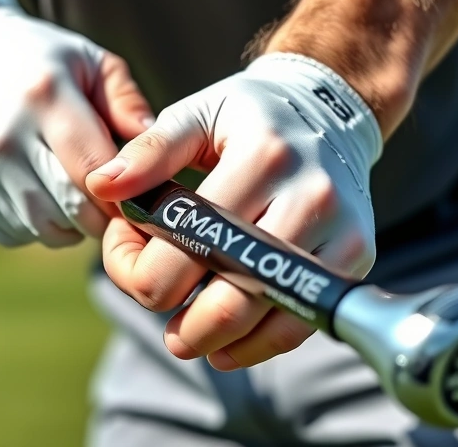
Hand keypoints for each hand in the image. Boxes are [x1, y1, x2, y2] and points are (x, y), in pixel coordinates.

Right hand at [0, 7, 153, 247]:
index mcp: (44, 95)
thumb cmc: (44, 65)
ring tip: (84, 197)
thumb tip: (154, 148)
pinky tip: (47, 197)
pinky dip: (42, 226)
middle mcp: (6, 136)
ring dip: (75, 225)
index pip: (97, 168)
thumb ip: (127, 101)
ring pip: (48, 228)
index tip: (142, 191)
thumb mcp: (91, 63)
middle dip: (105, 214)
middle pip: (74, 206)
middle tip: (118, 202)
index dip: (127, 190)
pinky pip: (20, 233)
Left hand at [87, 53, 381, 369]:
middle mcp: (308, 196)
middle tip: (152, 300)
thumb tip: (101, 188)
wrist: (331, 111)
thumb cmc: (251, 116)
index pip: (184, 242)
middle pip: (225, 293)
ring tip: (183, 329)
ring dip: (208, 337)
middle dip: (172, 313)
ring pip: (262, 316)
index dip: (136, 263)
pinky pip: (301, 324)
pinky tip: (224, 346)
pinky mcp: (356, 256)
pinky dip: (255, 346)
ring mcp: (338, 231)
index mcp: (262, 156)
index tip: (126, 251)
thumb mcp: (196, 115)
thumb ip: (148, 153)